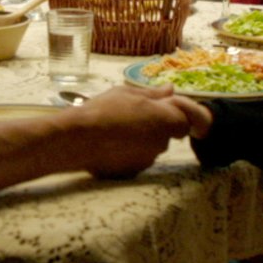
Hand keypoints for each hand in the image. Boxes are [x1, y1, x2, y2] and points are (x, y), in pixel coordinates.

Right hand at [74, 84, 211, 178]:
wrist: (79, 139)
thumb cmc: (105, 109)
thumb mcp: (128, 93)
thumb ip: (153, 94)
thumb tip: (170, 90)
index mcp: (166, 121)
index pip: (183, 122)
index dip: (171, 116)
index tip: (154, 110)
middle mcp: (162, 144)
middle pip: (165, 136)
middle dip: (153, 128)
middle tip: (130, 117)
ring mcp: (147, 161)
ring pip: (149, 148)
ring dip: (139, 141)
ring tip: (115, 131)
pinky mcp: (132, 173)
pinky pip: (135, 160)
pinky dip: (127, 153)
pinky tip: (109, 145)